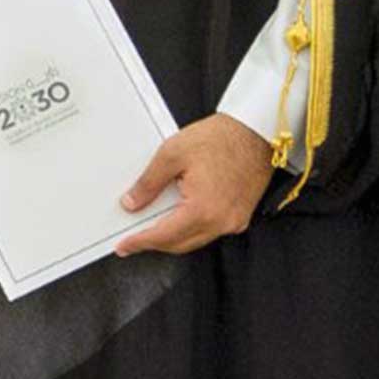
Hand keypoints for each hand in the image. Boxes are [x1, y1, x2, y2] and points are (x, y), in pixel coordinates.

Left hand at [114, 115, 272, 256]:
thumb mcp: (171, 154)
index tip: (125, 246)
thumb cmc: (220, 138)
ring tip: (151, 229)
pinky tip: (178, 219)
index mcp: (203, 209)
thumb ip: (148, 183)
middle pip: (180, 244)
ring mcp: (234, 220)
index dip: (140, 242)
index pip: (164, 236)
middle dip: (153, 244)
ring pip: (195, 239)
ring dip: (172, 238)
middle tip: (132, 242)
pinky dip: (190, 229)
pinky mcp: (241, 215)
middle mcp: (222, 221)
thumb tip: (132, 203)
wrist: (254, 131)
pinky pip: (210, 231)